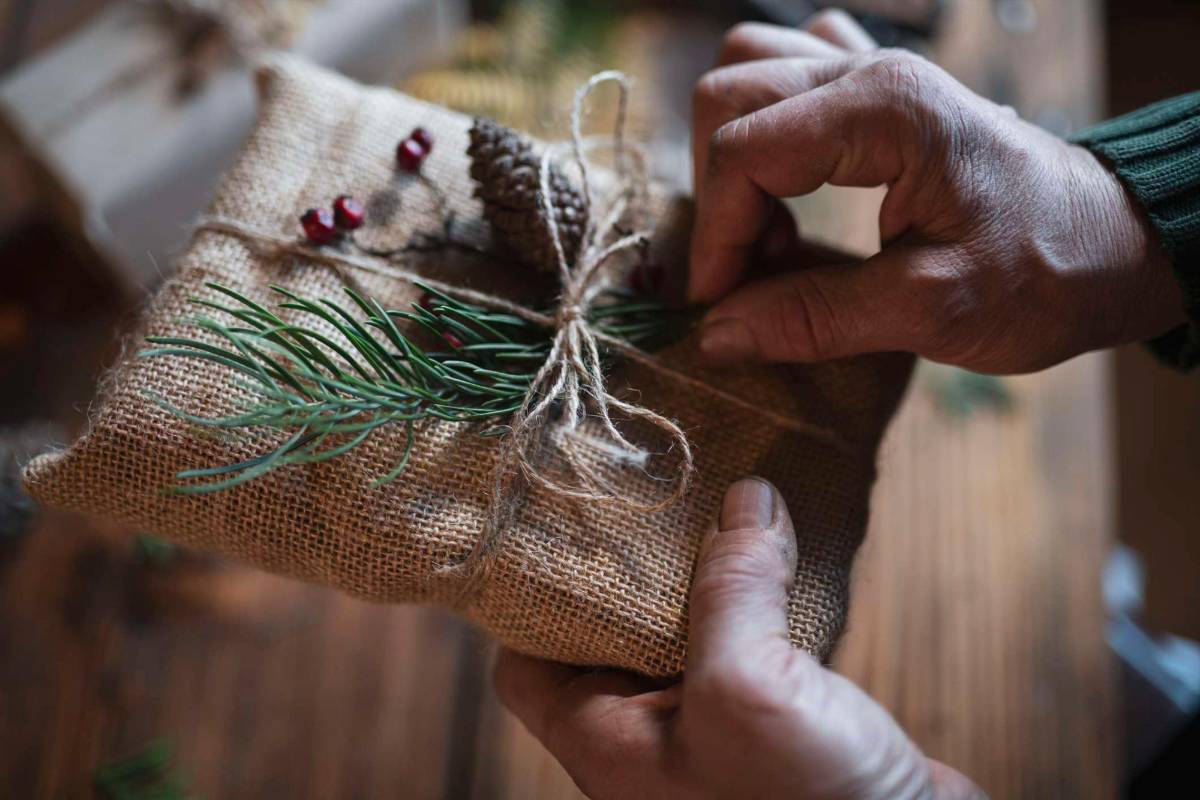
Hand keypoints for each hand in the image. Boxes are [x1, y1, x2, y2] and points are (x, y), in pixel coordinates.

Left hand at [494, 477, 982, 798]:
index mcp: (606, 742)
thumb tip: (744, 500)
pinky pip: (748, 648)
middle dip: (635, 567)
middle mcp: (648, 741)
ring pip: (688, 635)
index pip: (526, 662)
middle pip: (610, 635)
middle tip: (655, 499)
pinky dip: (759, 603)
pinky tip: (782, 561)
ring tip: (724, 510)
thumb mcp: (747, 686)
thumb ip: (731, 590)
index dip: (533, 596)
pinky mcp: (774, 727)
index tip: (563, 527)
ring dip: (708, 578)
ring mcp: (713, 734)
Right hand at [689, 11, 1182, 373]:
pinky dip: (769, 130)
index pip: (744, 151)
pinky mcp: (879, 89)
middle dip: (719, 197)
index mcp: (885, 112)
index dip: (717, 236)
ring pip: (748, 71)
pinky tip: (797, 186)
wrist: (1114, 245)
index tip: (721, 307)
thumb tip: (714, 335)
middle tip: (751, 273)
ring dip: (735, 155)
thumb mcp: (931, 311)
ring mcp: (874, 69)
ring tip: (773, 231)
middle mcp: (870, 72)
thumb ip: (816, 318)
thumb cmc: (1044, 273)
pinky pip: (789, 73)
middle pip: (728, 97)